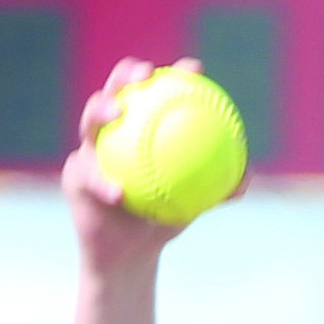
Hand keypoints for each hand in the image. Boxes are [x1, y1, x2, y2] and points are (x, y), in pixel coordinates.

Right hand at [61, 57, 246, 270]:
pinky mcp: (75, 176)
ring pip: (90, 121)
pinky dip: (104, 183)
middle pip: (116, 90)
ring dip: (101, 110)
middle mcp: (113, 132)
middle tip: (145, 73)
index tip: (195, 69)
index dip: (174, 75)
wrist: (131, 254)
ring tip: (116, 111)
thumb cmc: (163, 221)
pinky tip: (119, 191)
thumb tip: (248, 173)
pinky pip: (89, 176)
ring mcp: (90, 151)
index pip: (157, 94)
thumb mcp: (194, 204)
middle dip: (127, 74)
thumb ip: (218, 189)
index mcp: (141, 130)